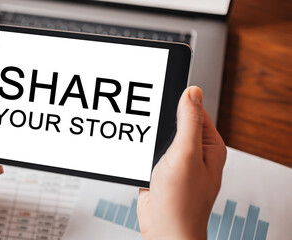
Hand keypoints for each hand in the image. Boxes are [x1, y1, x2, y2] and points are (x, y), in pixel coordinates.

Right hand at [137, 86, 226, 239]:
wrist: (164, 229)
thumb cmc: (181, 202)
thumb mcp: (186, 154)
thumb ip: (188, 122)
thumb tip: (192, 92)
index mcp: (209, 146)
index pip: (195, 111)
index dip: (178, 103)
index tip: (161, 98)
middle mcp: (194, 153)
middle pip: (175, 122)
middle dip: (159, 123)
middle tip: (150, 127)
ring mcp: (177, 163)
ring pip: (160, 138)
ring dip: (149, 139)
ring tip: (145, 146)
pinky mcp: (160, 171)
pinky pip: (150, 153)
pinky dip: (142, 152)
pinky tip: (139, 157)